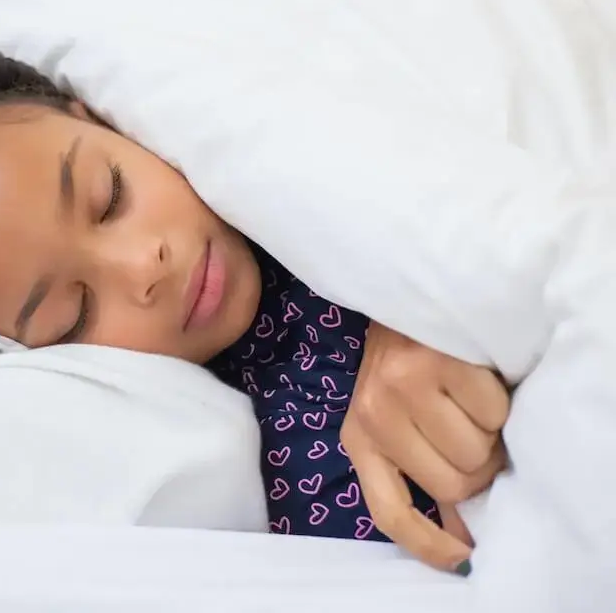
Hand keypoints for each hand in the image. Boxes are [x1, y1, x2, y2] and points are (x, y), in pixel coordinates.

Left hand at [341, 322, 508, 572]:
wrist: (403, 298)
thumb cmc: (404, 364)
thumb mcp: (392, 418)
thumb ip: (415, 467)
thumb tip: (459, 530)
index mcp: (358, 436)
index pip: (388, 511)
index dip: (428, 543)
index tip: (461, 556)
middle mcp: (375, 415)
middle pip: (452, 485)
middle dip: (476, 467)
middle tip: (470, 433)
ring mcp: (403, 388)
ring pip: (477, 451)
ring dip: (488, 433)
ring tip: (468, 402)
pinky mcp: (437, 363)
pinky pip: (494, 414)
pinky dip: (497, 402)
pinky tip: (474, 379)